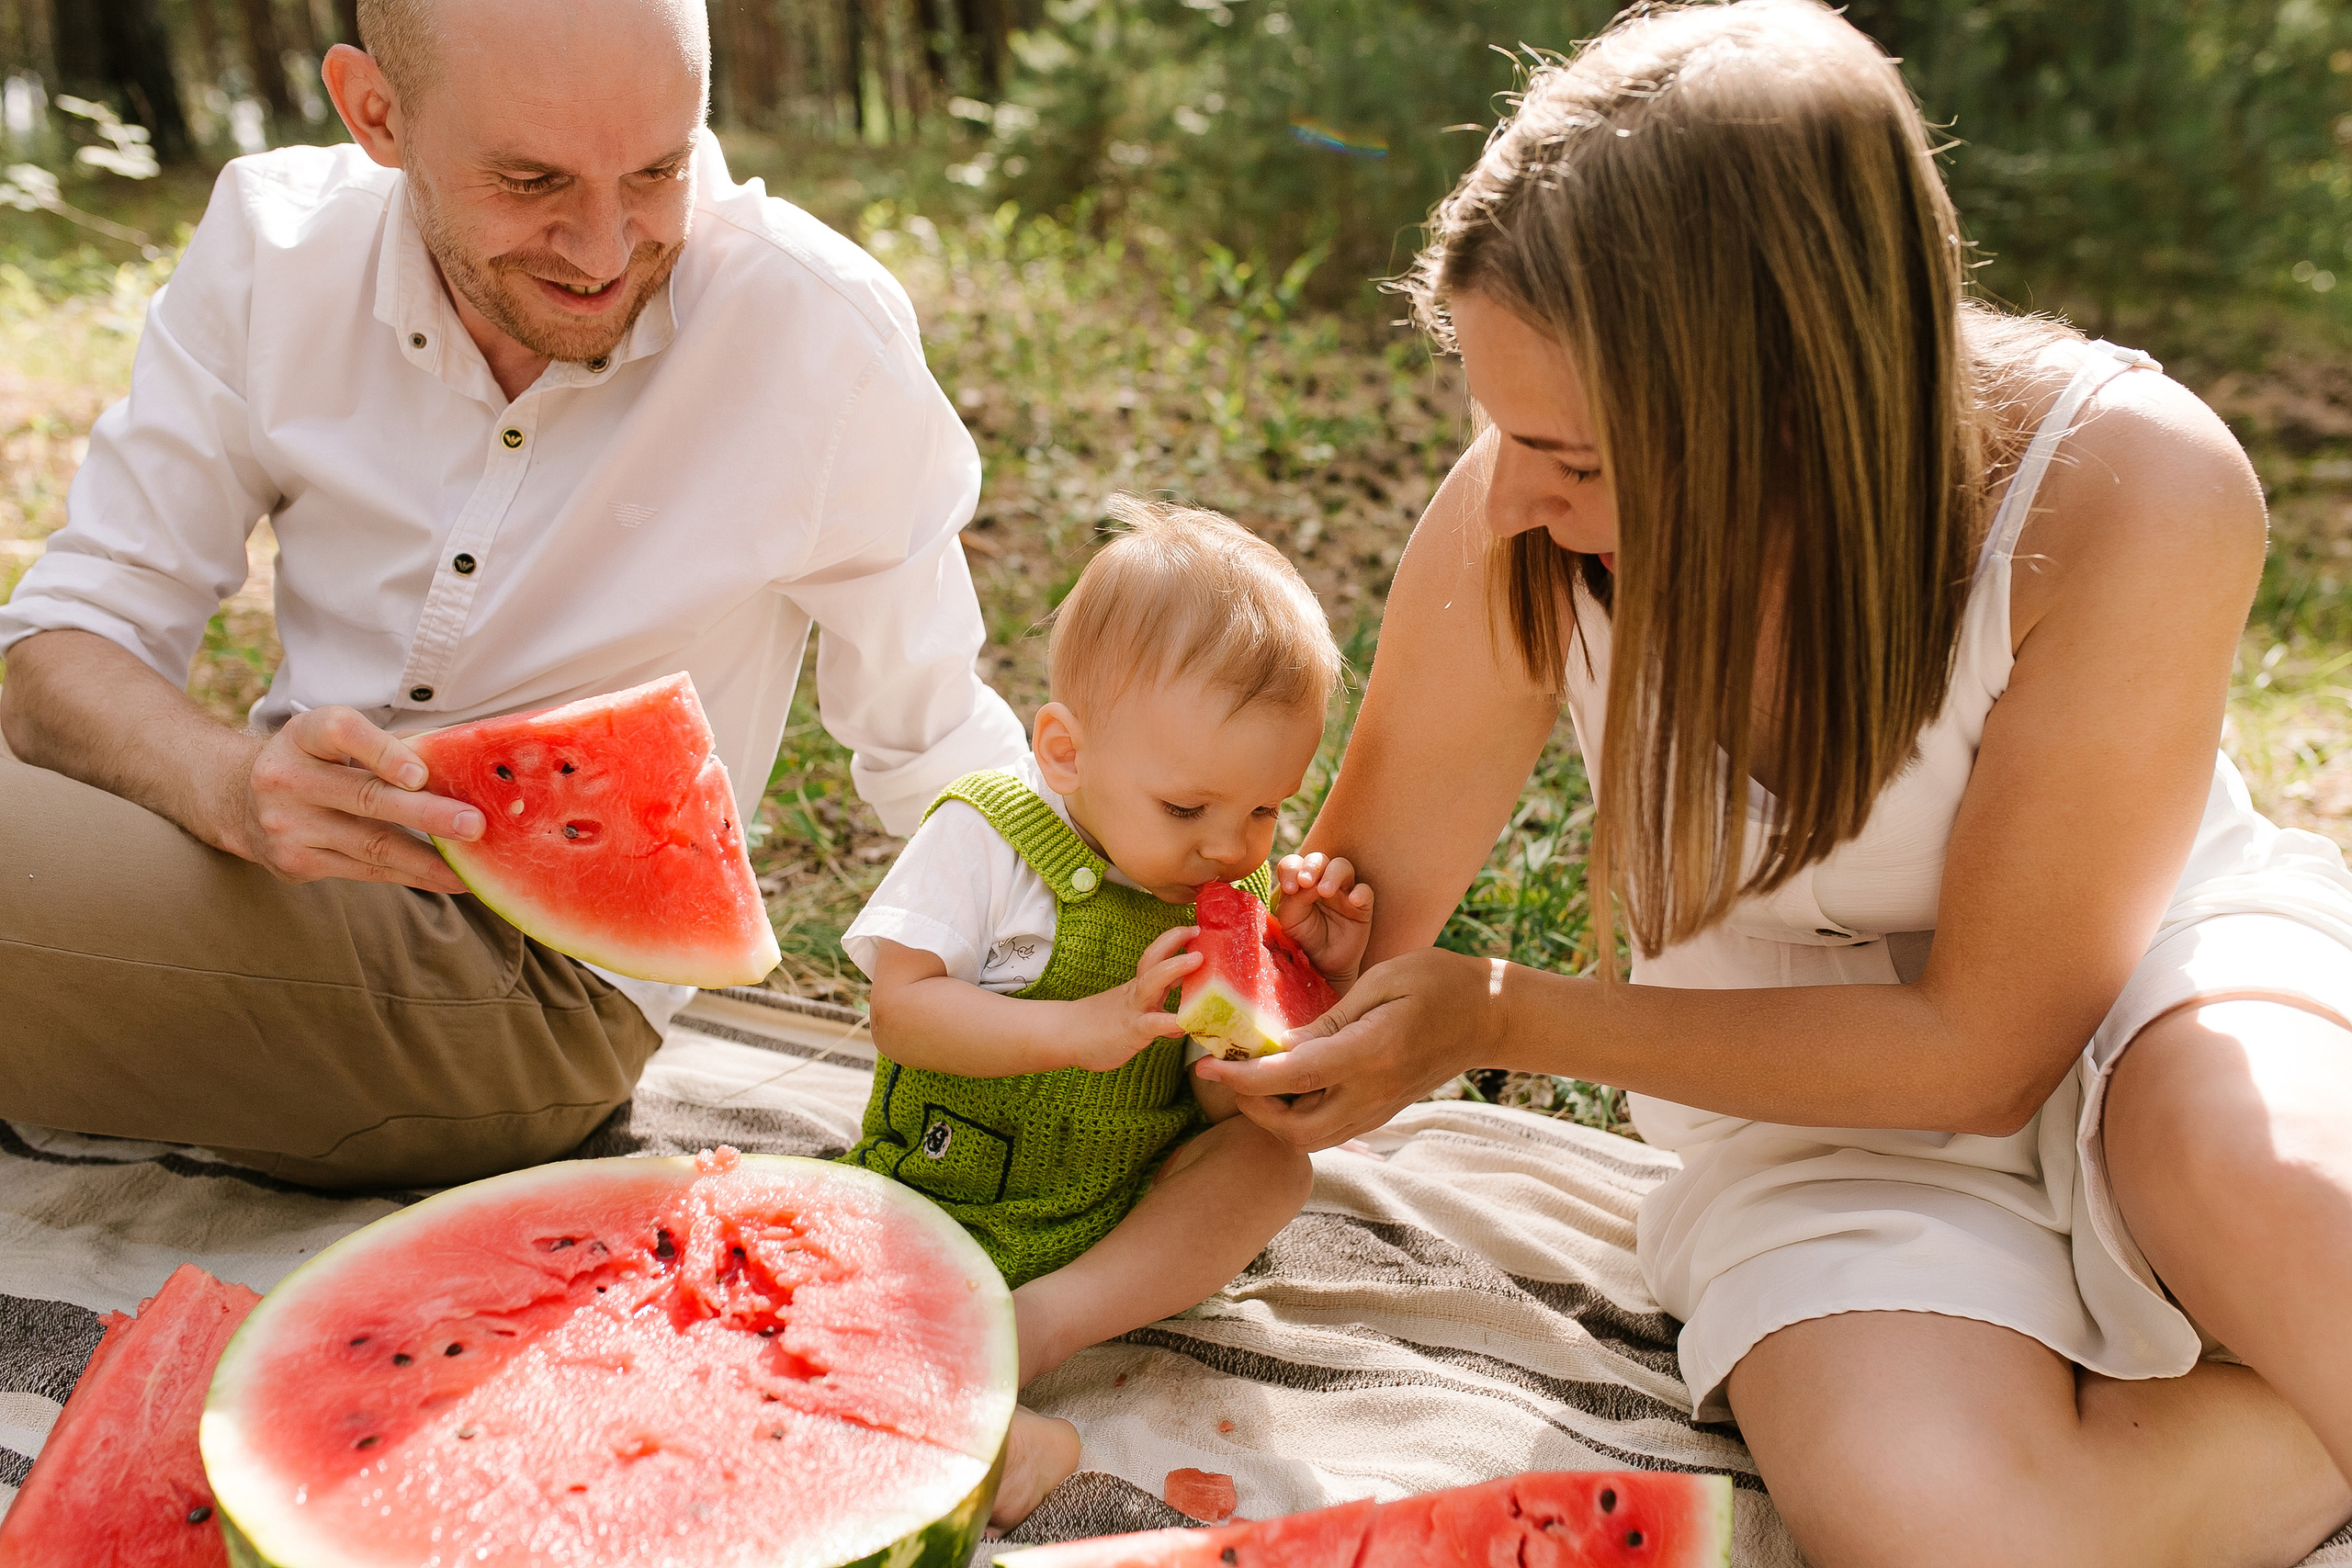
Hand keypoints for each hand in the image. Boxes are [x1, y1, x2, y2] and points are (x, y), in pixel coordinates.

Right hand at [213, 706, 482, 892]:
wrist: (238, 801)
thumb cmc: (316, 762)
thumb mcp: (338, 740)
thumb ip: (393, 746)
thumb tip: (466, 762)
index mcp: (303, 735)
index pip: (341, 732)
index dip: (382, 751)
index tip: (420, 773)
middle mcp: (287, 778)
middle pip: (366, 797)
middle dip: (426, 814)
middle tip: (473, 824)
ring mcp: (286, 825)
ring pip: (371, 845)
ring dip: (428, 860)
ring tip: (470, 867)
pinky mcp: (294, 863)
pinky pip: (364, 871)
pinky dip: (410, 875)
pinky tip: (446, 879)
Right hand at [1057, 924, 1202, 1071]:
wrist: (1063, 1037)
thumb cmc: (1099, 1025)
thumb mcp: (1131, 1010)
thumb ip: (1157, 1008)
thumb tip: (1185, 1010)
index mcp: (1137, 987)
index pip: (1155, 958)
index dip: (1173, 941)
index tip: (1193, 929)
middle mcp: (1137, 993)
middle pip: (1153, 959)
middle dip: (1173, 941)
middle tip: (1195, 928)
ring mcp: (1134, 1009)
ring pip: (1152, 982)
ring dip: (1175, 967)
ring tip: (1197, 958)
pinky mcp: (1132, 1030)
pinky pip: (1153, 1023)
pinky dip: (1171, 1022)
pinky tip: (1188, 1022)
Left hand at [1193, 946, 1501, 1148]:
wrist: (1489, 1016)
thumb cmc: (1438, 983)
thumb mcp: (1381, 981)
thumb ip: (1329, 1018)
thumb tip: (1281, 1044)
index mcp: (1370, 1054)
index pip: (1292, 1078)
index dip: (1243, 1077)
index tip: (1208, 1065)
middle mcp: (1373, 1094)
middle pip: (1295, 1130)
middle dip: (1253, 1109)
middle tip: (1232, 1072)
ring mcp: (1379, 1110)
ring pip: (1311, 1139)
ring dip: (1274, 1117)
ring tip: (1255, 1077)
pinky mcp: (1381, 1113)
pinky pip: (1329, 1129)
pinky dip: (1298, 1116)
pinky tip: (1288, 1083)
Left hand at [1273, 852, 1374, 988]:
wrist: (1323, 965)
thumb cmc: (1304, 938)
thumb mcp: (1289, 920)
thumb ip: (1293, 900)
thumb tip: (1306, 884)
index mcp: (1300, 882)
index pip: (1294, 863)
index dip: (1291, 868)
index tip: (1289, 888)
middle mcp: (1321, 881)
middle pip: (1319, 858)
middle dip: (1312, 866)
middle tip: (1305, 882)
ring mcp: (1343, 891)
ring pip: (1343, 866)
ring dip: (1333, 874)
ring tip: (1325, 891)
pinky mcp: (1361, 906)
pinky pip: (1365, 891)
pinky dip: (1360, 892)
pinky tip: (1353, 900)